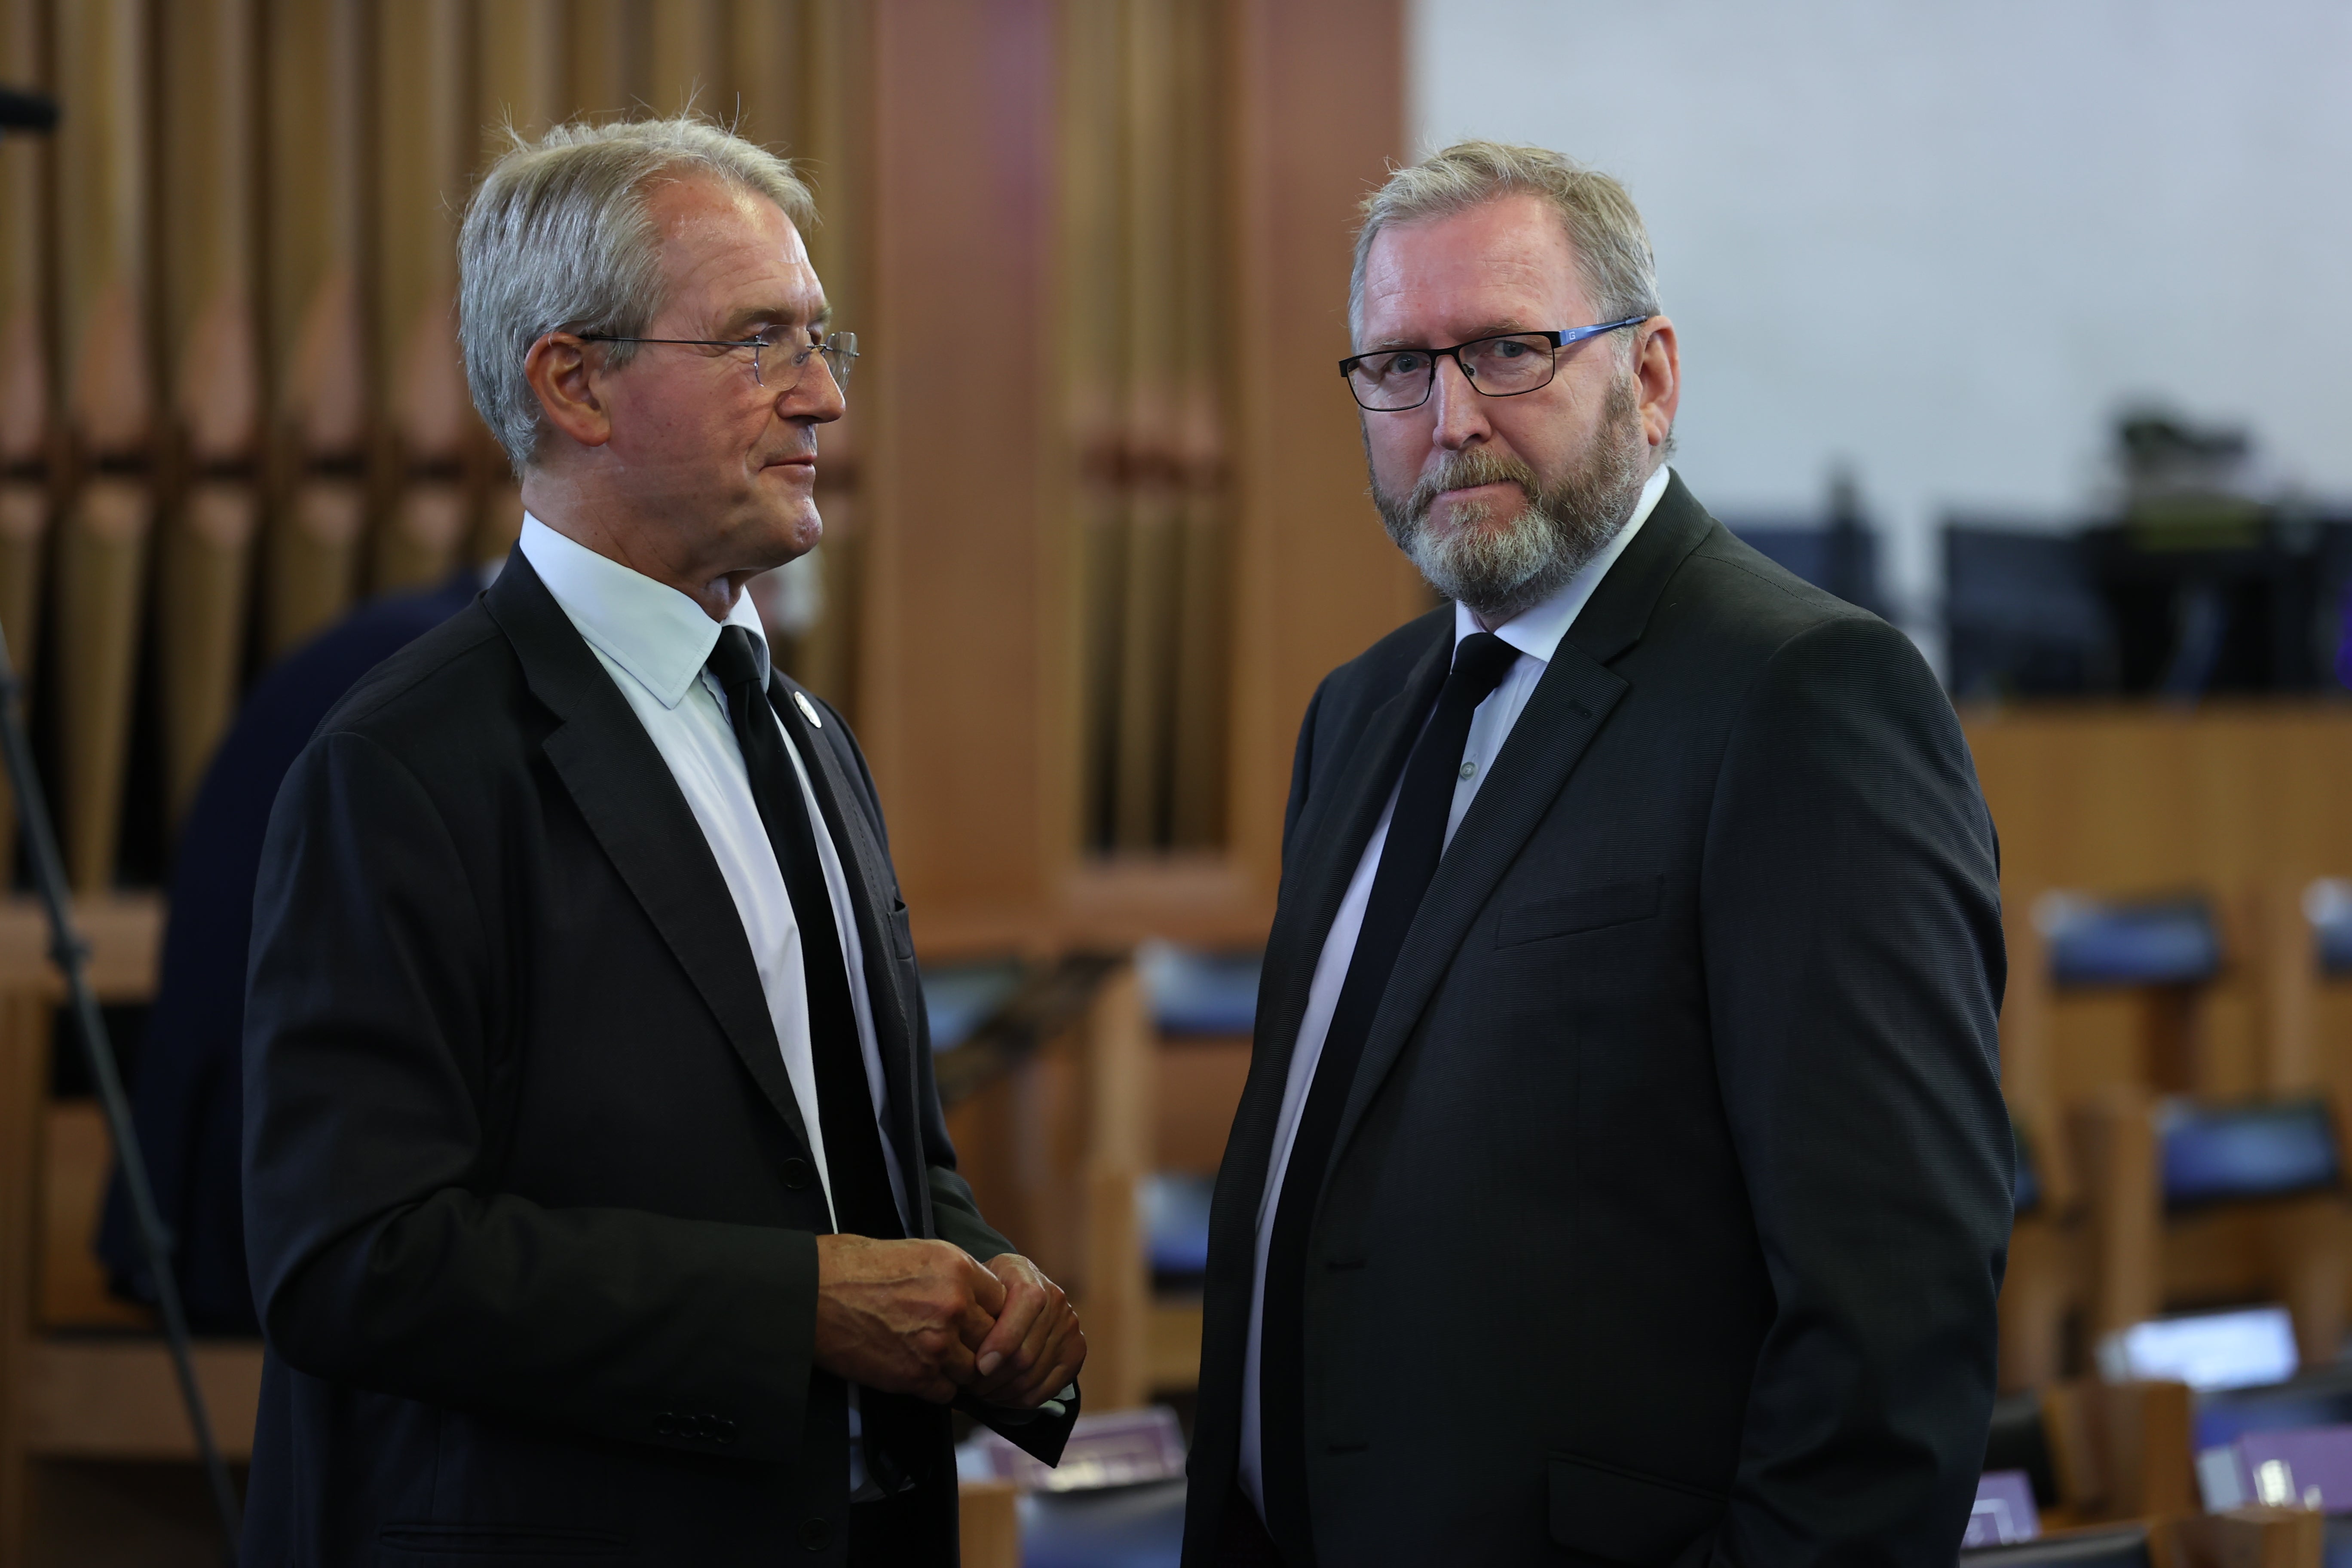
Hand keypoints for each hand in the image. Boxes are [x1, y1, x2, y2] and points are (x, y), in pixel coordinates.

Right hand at [813, 1236, 1006, 1402]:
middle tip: (964, 1346)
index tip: (981, 1321)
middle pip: (994, 1338)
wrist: (811, 1293)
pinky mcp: (915, 1374)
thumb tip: (978, 1296)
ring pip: (974, 1370)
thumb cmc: (855, 1267)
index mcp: (957, 1269)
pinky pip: (946, 1392)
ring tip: (938, 1359)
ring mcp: (936, 1343)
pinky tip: (919, 1372)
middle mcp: (953, 1305)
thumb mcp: (918, 1252)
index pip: (1004, 1301)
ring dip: (960, 1369)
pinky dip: (937, 1387)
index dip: (993, 1314)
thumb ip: (955, 1275)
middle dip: (981, 1344)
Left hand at [967, 1253, 1085, 1408]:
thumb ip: (974, 1306)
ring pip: (1033, 1376)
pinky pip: (1046, 1389)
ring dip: (1003, 1392)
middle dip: (993, 1377)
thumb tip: (969, 1350)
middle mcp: (1057, 1300)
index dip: (1002, 1342)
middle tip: (971, 1386)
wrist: (1020, 1287)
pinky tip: (1002, 1396)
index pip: (1025, 1308)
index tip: (979, 1365)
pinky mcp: (1075, 1352)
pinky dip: (1020, 1400)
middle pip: (1026, 1353)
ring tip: (982, 1392)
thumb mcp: (978, 1285)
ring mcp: (1069, 1327)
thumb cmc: (991, 1291)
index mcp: (1030, 1277)